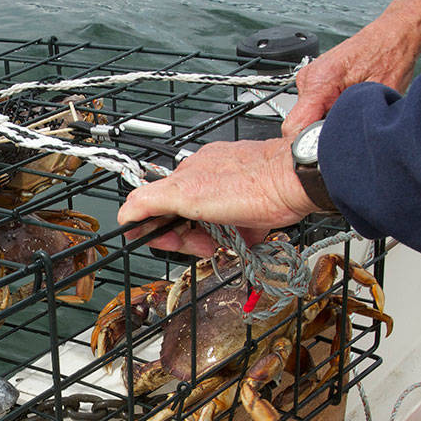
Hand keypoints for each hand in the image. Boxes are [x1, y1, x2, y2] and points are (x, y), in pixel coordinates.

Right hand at [117, 138, 316, 255]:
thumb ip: (149, 201)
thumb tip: (124, 213)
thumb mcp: (186, 194)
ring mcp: (231, 192)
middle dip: (188, 237)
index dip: (156, 228)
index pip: (156, 204)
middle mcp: (208, 179)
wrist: (296, 183)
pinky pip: (234, 227)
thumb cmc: (250, 184)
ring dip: (211, 238)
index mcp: (188, 175)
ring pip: (208, 225)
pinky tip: (242, 236)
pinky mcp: (253, 204)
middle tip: (202, 246)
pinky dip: (234, 236)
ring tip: (225, 241)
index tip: (160, 243)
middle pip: (182, 218)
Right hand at [281, 0, 420, 139]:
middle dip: (319, 136)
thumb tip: (341, 146)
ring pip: (306, 118)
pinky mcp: (315, 82)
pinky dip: (327, 115)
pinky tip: (346, 108)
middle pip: (299, 125)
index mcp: (321, 80)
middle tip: (347, 136)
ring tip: (351, 116)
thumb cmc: (389, 55)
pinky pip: (313, 108)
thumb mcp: (377, 96)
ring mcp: (309, 79)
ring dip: (325, 124)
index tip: (323, 155)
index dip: (307, 146)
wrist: (393, 35)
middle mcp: (309, 78)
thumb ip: (354, 122)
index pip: (295, 127)